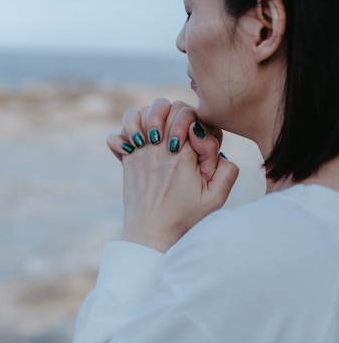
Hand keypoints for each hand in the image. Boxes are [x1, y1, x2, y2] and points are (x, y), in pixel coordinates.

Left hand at [106, 99, 238, 251]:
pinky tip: (133, 145)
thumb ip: (226, 168)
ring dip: (145, 118)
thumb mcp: (216, 197)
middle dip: (170, 113)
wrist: (152, 236)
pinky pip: (116, 136)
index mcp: (184, 153)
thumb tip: (209, 141)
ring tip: (153, 134)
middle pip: (163, 105)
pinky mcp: (126, 162)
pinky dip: (123, 135)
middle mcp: (158, 148)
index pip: (189, 112)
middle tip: (174, 136)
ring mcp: (138, 154)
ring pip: (136, 114)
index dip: (195, 120)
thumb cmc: (185, 218)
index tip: (195, 141)